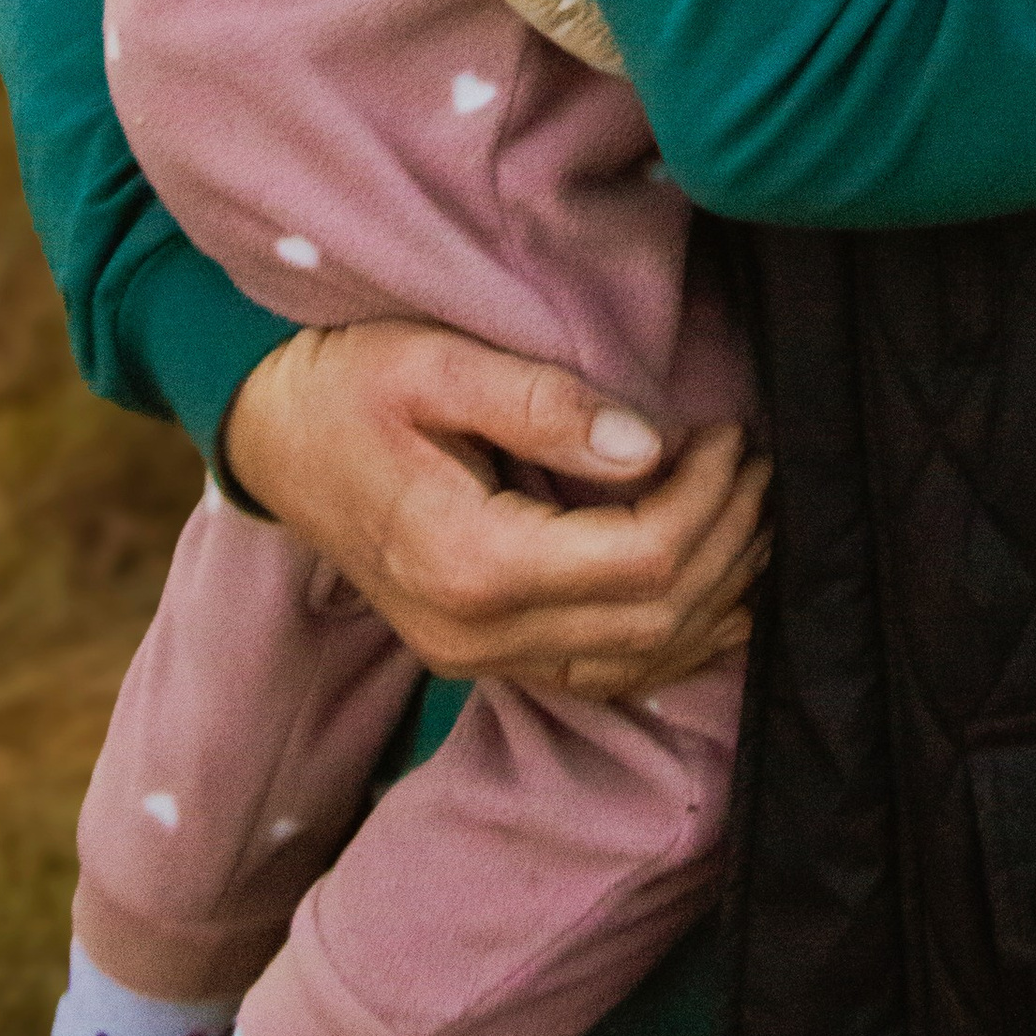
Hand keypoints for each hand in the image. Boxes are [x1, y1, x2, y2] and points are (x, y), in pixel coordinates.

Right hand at [222, 322, 769, 698]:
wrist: (274, 437)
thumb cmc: (350, 383)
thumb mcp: (435, 364)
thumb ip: (542, 404)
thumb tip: (649, 445)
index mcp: (468, 561)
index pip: (639, 561)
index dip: (708, 501)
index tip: (731, 434)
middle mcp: (476, 634)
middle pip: (653, 619)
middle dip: (729, 542)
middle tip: (760, 463)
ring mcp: (477, 656)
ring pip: (637, 660)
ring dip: (715, 592)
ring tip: (754, 511)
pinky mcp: (483, 652)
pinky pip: (602, 672)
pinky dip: (673, 636)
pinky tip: (715, 587)